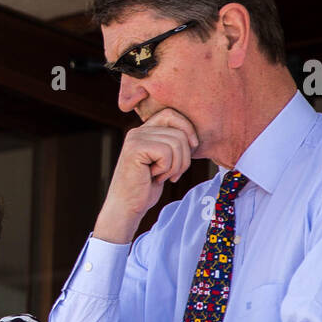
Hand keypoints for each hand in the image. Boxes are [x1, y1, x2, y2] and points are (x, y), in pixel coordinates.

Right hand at [94, 108, 199, 241]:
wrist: (127, 207)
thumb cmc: (146, 187)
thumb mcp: (163, 162)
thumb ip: (173, 145)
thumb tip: (194, 137)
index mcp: (144, 131)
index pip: (171, 114)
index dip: (187, 129)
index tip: (191, 148)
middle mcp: (137, 131)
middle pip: (178, 131)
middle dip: (184, 156)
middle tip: (173, 173)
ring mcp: (135, 139)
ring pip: (176, 143)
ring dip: (176, 165)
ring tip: (162, 176)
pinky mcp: (135, 149)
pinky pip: (167, 153)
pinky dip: (167, 169)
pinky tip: (154, 177)